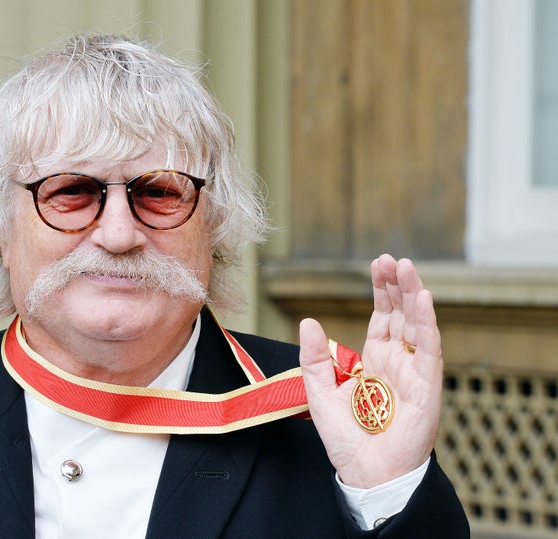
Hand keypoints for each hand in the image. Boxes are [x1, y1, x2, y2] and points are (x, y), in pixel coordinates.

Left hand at [299, 254, 442, 487]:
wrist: (365, 473)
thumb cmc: (346, 438)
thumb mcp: (320, 391)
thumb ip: (314, 357)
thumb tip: (308, 321)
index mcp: (374, 360)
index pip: (382, 316)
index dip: (381, 290)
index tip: (377, 264)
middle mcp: (396, 361)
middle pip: (401, 314)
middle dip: (396, 285)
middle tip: (390, 259)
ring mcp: (413, 372)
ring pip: (417, 324)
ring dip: (413, 295)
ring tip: (405, 267)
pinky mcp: (426, 386)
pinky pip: (429, 349)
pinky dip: (428, 323)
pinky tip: (423, 298)